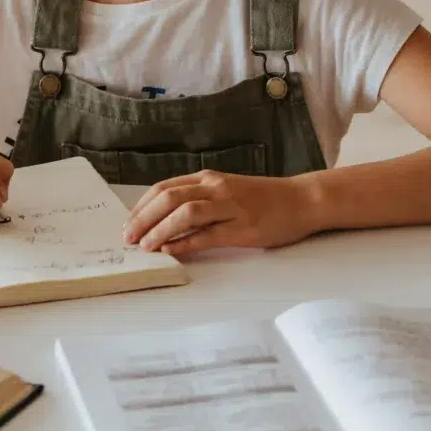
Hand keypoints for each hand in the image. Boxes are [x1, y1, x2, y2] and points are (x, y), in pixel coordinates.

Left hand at [123, 170, 317, 256]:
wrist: (302, 200)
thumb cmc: (263, 198)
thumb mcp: (226, 190)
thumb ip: (199, 199)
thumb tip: (164, 219)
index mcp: (208, 178)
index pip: (165, 188)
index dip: (142, 206)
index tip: (129, 222)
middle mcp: (216, 188)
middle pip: (169, 198)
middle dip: (144, 218)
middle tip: (129, 236)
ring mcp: (230, 207)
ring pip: (185, 213)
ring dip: (160, 230)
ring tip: (146, 246)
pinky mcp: (244, 228)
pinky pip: (208, 235)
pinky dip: (186, 243)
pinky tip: (172, 252)